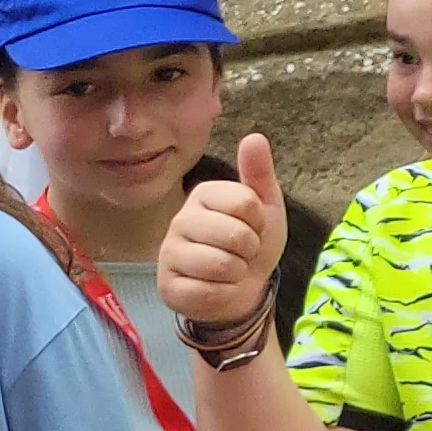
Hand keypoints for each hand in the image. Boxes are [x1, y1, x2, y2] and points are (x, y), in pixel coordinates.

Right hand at [155, 134, 284, 325]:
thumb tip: (254, 137)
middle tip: (241, 251)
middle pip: (235, 234)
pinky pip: (208, 291)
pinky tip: (215, 287)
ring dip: (237, 272)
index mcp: (203, 194)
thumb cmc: (251, 243)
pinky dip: (223, 293)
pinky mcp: (167, 286)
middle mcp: (179, 220)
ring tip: (230, 269)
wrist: (243, 289)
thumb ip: (259, 173)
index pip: (245, 202)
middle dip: (249, 249)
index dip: (258, 221)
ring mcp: (168, 254)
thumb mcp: (265, 206)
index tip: (252, 226)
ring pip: (222, 264)